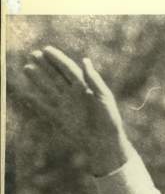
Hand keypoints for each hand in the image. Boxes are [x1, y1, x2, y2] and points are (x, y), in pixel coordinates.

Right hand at [20, 46, 128, 175]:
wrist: (105, 144)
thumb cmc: (109, 121)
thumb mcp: (104, 98)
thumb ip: (94, 80)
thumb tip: (85, 60)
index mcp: (85, 88)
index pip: (69, 70)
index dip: (58, 59)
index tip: (46, 49)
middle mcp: (74, 94)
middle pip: (57, 76)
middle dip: (45, 65)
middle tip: (33, 54)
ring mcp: (66, 106)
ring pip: (48, 88)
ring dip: (38, 78)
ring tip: (27, 68)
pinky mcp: (60, 119)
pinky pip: (44, 108)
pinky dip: (35, 101)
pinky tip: (25, 94)